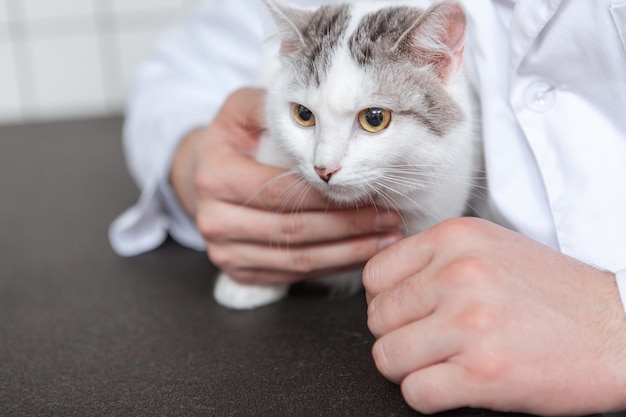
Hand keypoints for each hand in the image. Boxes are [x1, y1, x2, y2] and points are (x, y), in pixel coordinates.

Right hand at [170, 88, 402, 283]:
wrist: (201, 178)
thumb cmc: (231, 142)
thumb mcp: (240, 112)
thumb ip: (271, 107)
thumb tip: (318, 104)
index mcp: (215, 177)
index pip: (280, 192)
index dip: (327, 196)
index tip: (367, 190)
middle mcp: (215, 220)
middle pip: (293, 230)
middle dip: (348, 228)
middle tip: (389, 220)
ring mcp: (225, 252)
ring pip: (296, 260)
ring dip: (347, 253)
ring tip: (386, 240)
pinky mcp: (239, 272)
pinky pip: (292, 276)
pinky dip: (330, 267)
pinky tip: (360, 254)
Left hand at [364, 217, 625, 414]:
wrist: (619, 330)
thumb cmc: (554, 293)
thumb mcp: (491, 248)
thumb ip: (436, 259)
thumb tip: (385, 286)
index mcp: (455, 239)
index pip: (375, 276)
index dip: (386, 302)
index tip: (407, 314)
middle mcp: (458, 275)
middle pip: (378, 318)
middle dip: (397, 336)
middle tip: (430, 342)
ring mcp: (469, 323)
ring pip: (388, 356)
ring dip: (408, 368)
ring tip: (441, 364)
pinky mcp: (482, 373)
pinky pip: (415, 392)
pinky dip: (428, 395)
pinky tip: (455, 385)